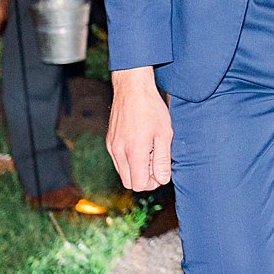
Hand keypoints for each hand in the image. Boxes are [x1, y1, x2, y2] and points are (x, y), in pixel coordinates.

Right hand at [106, 68, 173, 189]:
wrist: (132, 88)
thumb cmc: (151, 109)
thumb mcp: (164, 134)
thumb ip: (162, 160)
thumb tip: (162, 180)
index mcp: (133, 152)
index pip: (139, 185)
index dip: (152, 182)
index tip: (160, 170)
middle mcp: (118, 152)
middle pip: (129, 182)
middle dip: (143, 178)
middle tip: (155, 162)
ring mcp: (111, 147)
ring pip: (122, 172)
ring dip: (136, 169)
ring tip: (149, 151)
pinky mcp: (109, 141)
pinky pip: (118, 161)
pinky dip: (128, 160)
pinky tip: (140, 145)